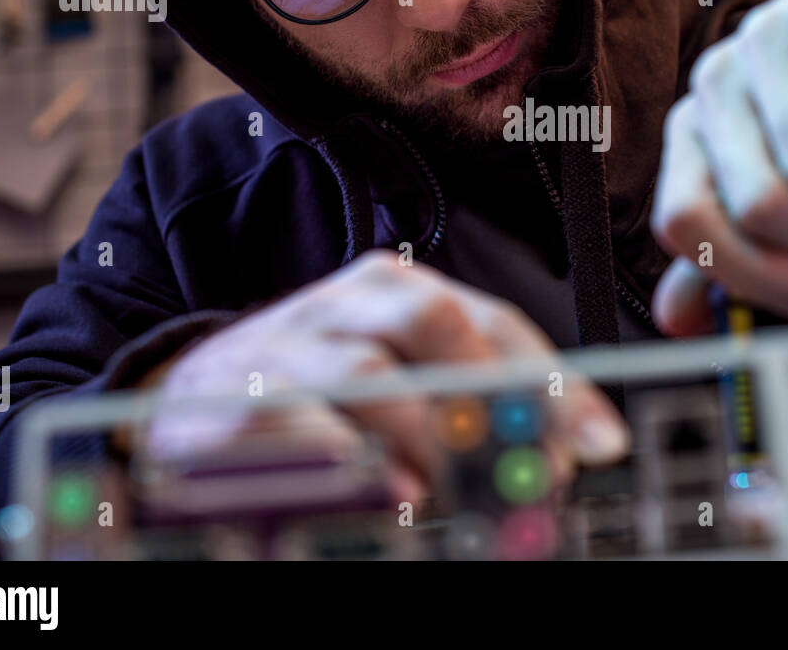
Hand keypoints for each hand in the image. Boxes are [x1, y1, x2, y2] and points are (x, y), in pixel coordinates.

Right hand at [142, 249, 629, 502]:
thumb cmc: (313, 389)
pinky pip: (302, 425)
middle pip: (438, 324)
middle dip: (497, 400)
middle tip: (531, 471)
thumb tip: (556, 453)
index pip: (493, 322)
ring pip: (374, 374)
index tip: (601, 442)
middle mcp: (345, 304)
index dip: (553, 381)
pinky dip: (354, 462)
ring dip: (432, 439)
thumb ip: (466, 399)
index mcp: (395, 290)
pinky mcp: (238, 401)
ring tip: (465, 495)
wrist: (187, 397)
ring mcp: (288, 346)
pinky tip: (393, 497)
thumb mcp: (393, 375)